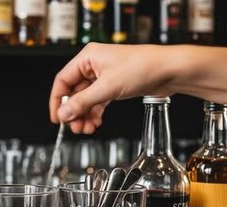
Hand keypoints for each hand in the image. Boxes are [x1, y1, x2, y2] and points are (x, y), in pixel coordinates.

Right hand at [49, 43, 175, 133]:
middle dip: (74, 112)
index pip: (62, 81)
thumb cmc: (142, 67)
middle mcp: (93, 65)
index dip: (57, 101)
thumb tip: (64, 113)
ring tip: (87, 129)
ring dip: (84, 115)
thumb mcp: (107, 88)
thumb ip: (82, 103)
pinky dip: (95, 113)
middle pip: (74, 92)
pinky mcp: (114, 85)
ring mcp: (104, 75)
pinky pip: (98, 101)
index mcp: (87, 58)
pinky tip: (96, 123)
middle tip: (75, 127)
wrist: (169, 70)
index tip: (57, 118)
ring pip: (86, 99)